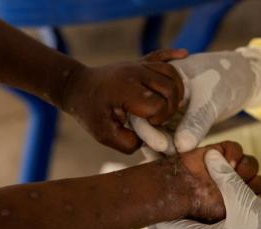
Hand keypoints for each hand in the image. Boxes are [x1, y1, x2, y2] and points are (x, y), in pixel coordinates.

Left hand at [59, 49, 186, 153]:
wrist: (76, 86)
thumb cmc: (90, 112)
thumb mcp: (104, 135)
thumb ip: (128, 143)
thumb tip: (149, 140)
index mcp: (126, 90)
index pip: (159, 104)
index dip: (160, 118)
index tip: (149, 124)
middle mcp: (135, 74)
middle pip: (170, 88)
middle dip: (171, 107)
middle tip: (160, 117)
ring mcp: (138, 66)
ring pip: (171, 73)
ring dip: (178, 89)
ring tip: (174, 104)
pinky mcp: (139, 62)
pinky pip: (160, 55)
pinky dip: (173, 55)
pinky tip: (184, 54)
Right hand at [133, 48, 260, 153]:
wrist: (239, 77)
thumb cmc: (223, 79)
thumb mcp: (210, 99)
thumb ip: (196, 122)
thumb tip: (181, 147)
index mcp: (156, 81)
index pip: (141, 108)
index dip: (148, 129)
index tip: (162, 146)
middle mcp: (155, 95)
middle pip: (144, 123)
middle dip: (153, 142)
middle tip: (167, 158)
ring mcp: (164, 109)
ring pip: (156, 133)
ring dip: (161, 148)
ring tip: (172, 164)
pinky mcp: (175, 121)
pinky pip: (168, 137)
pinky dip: (171, 148)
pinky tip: (178, 161)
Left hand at [148, 150, 260, 228]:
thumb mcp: (246, 203)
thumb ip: (226, 178)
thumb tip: (211, 156)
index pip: (159, 226)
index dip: (166, 203)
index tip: (176, 186)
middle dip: (180, 209)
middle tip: (192, 192)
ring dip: (196, 216)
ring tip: (210, 200)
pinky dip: (208, 225)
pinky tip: (225, 213)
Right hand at [174, 141, 260, 222]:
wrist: (179, 187)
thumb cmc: (201, 204)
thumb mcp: (227, 209)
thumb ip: (247, 204)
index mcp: (238, 203)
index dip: (258, 197)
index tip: (249, 199)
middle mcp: (236, 186)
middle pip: (260, 181)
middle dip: (253, 183)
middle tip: (239, 187)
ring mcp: (229, 168)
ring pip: (251, 164)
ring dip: (245, 168)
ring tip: (232, 173)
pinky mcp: (221, 152)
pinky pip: (237, 149)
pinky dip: (234, 153)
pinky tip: (226, 161)